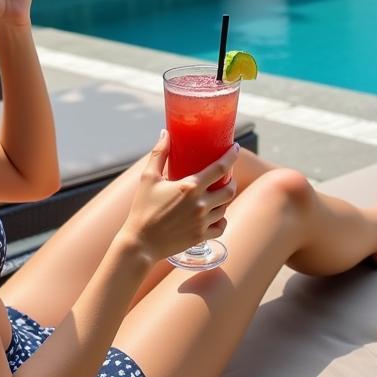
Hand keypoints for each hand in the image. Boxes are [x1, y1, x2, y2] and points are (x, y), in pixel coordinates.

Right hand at [121, 131, 239, 262]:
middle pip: (229, 189)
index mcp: (190, 187)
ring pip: (225, 207)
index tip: (236, 148)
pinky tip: (216, 215)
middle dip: (232, 180)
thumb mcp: (148, 178)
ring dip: (225, 199)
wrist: (139, 244)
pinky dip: (222, 220)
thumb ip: (158, 153)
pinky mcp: (200, 237)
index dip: (231, 156)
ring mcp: (202, 222)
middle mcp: (200, 204)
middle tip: (227, 175)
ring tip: (219, 193)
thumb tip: (165, 133)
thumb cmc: (142, 209)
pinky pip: (221, 226)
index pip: (220, 168)